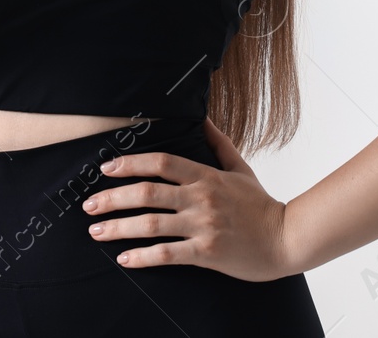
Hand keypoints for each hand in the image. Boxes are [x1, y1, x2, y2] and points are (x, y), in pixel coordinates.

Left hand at [82, 117, 299, 281]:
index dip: (129, 164)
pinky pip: (167, 254)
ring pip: (151, 224)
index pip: (161, 163)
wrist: (287, 239)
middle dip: (112, 198)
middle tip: (89, 205)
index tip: (106, 169)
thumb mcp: (240, 168)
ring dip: (118, 228)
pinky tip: (124, 259)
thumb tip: (201, 118)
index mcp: (206, 176)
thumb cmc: (261, 205)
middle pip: (147, 193)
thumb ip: (218, 143)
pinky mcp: (206, 252)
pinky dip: (142, 257)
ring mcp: (203, 226)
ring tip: (96, 232)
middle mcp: (201, 199)